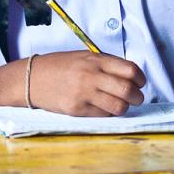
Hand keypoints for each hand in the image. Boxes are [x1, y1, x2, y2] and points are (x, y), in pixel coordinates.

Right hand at [27, 51, 146, 116]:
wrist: (32, 78)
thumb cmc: (60, 67)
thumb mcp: (84, 57)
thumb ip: (106, 65)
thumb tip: (131, 77)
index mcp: (95, 60)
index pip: (130, 70)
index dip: (140, 79)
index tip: (140, 83)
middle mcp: (91, 76)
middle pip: (127, 90)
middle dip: (138, 97)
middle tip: (137, 98)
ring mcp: (83, 93)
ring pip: (118, 106)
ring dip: (125, 108)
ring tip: (122, 105)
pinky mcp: (76, 109)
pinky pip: (103, 115)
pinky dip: (109, 113)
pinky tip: (105, 109)